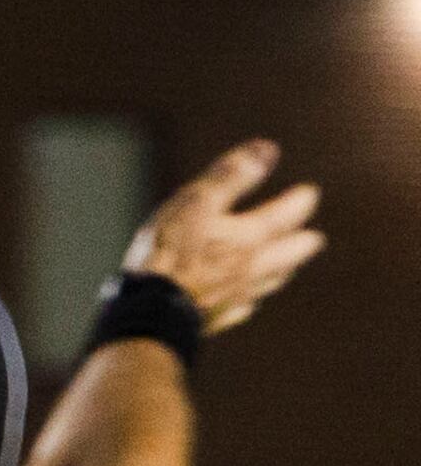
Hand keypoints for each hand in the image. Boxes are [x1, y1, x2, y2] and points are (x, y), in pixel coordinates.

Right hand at [125, 139, 324, 333]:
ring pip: (271, 281)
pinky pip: (243, 306)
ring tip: (288, 267)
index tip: (309, 193)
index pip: (287, 215)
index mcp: (251, 236)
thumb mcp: (197, 202)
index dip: (300, 202)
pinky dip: (249, 298)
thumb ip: (231, 176)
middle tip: (315, 238)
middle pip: (289, 254)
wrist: (151, 309)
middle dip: (302, 243)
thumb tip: (267, 149)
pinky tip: (246, 300)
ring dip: (283, 271)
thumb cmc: (171, 250)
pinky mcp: (219, 316)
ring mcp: (238, 294)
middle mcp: (254, 266)